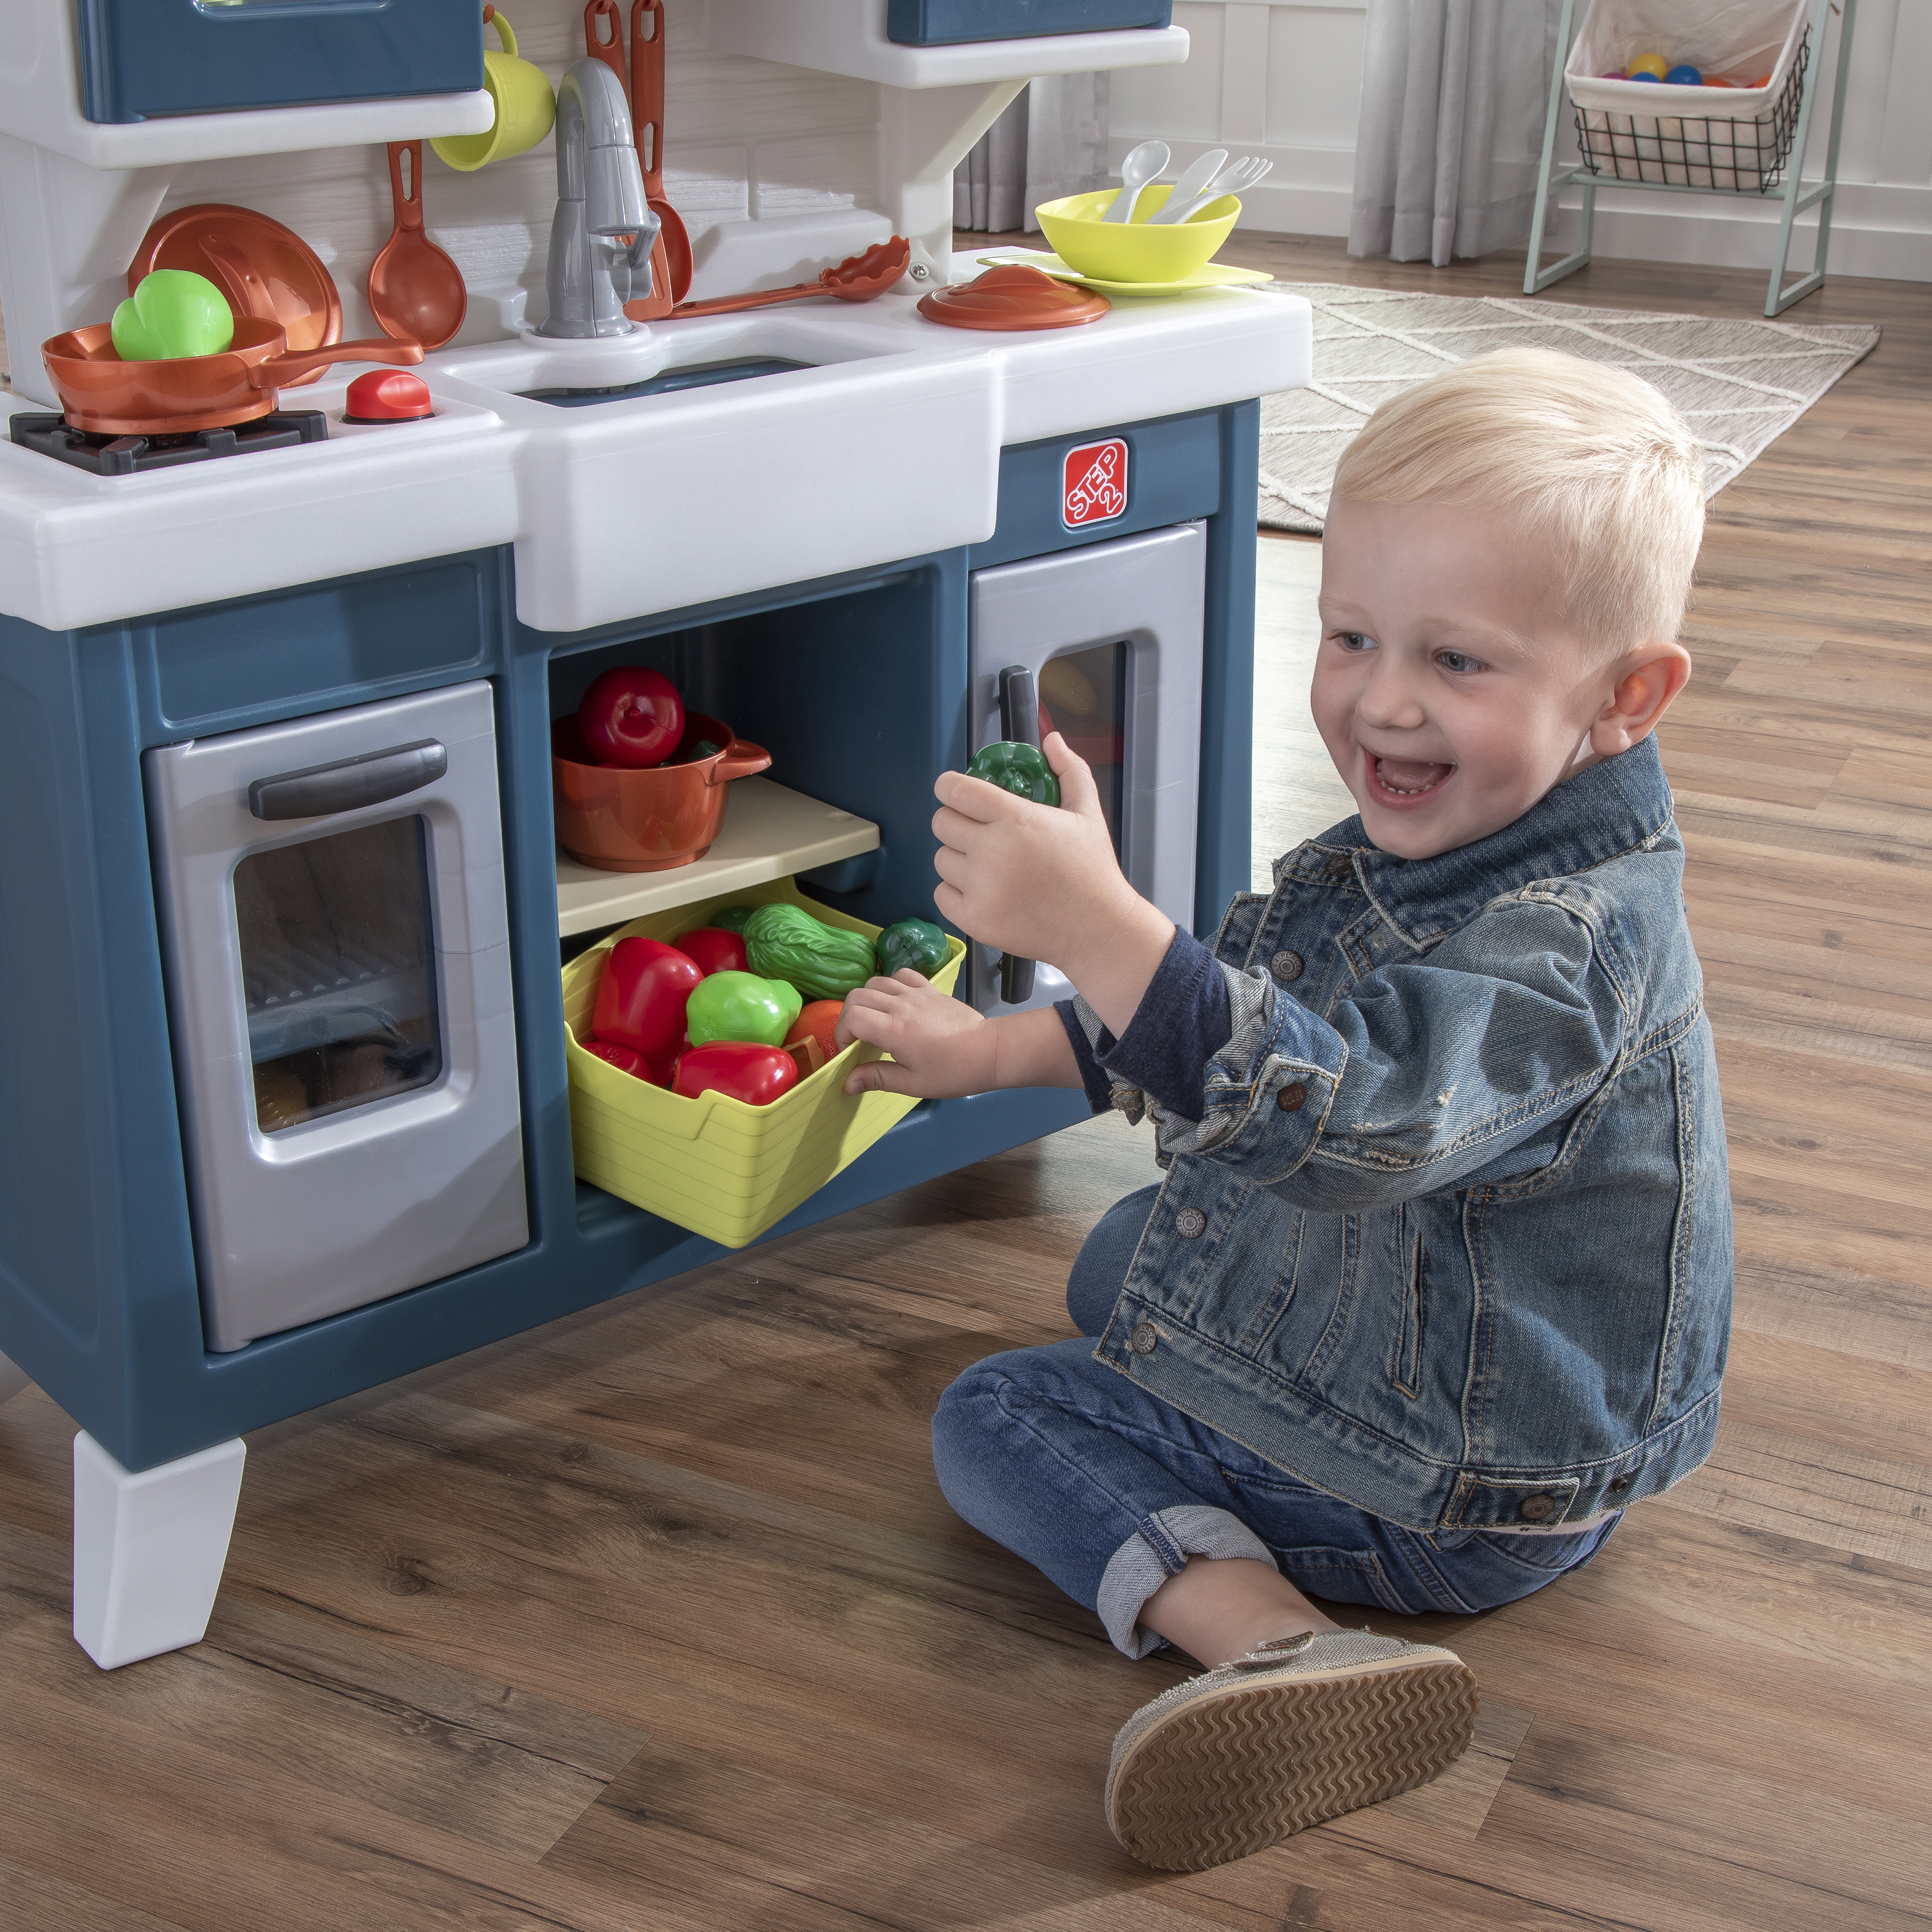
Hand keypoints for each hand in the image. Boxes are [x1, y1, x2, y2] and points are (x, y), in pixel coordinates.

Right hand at [838, 971, 997, 1096]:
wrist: (988, 1052)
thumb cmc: (952, 1072)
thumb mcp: (913, 1083)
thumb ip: (877, 1078)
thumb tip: (847, 1083)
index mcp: (894, 1030)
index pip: (852, 1017)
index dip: (842, 1033)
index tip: (850, 1050)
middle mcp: (901, 1005)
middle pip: (857, 995)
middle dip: (848, 1016)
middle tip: (858, 1037)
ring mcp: (917, 993)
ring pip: (876, 981)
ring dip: (866, 999)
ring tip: (874, 1020)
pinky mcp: (930, 989)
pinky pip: (901, 974)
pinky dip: (890, 984)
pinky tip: (894, 1001)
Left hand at [932, 732, 1129, 965]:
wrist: (1098, 929)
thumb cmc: (1092, 870)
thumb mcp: (1087, 813)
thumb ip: (1069, 770)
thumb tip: (1051, 740)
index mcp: (1016, 818)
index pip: (955, 790)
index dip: (949, 787)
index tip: (955, 793)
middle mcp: (993, 851)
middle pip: (941, 822)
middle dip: (955, 822)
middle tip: (977, 832)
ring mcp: (981, 888)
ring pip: (941, 859)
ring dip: (957, 858)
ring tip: (987, 865)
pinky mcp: (975, 919)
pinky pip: (941, 894)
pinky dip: (956, 892)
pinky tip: (983, 891)